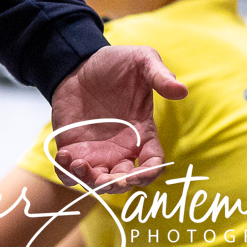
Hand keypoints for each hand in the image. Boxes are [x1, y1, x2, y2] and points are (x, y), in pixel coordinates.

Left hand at [47, 45, 186, 191]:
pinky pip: (70, 174)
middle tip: (103, 178)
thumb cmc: (116, 63)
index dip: (148, 175)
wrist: (80, 62)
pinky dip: (66, 173)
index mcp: (142, 134)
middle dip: (115, 185)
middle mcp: (121, 149)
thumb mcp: (142, 61)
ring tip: (78, 163)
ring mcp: (97, 152)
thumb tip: (182, 90)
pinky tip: (64, 155)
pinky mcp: (74, 149)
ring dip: (89, 182)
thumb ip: (160, 75)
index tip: (138, 174)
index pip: (153, 165)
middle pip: (124, 181)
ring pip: (97, 182)